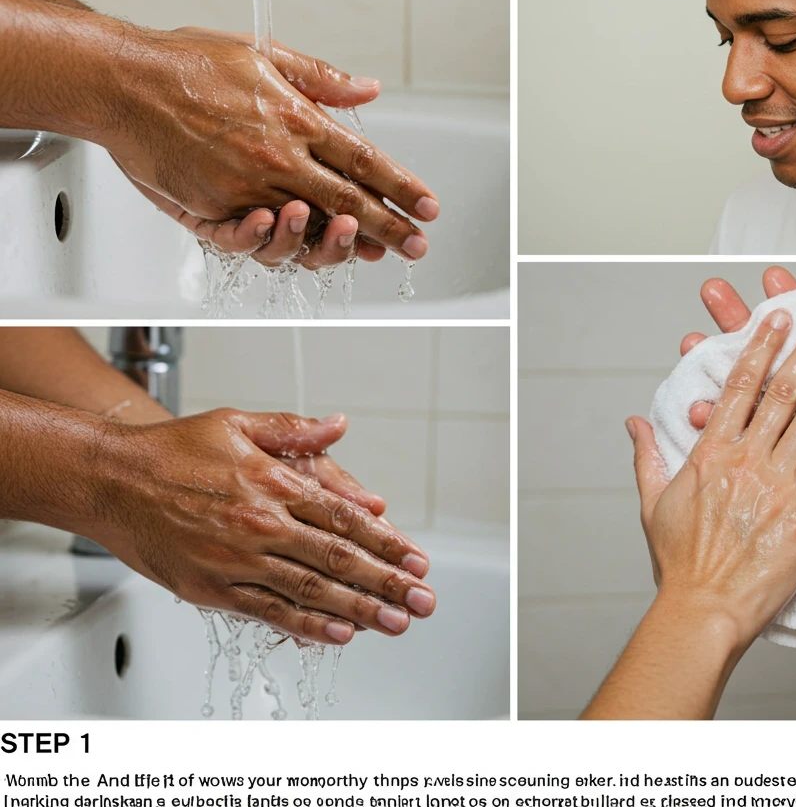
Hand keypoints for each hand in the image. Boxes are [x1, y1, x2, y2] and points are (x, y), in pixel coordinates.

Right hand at [85, 410, 434, 643]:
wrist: (111, 479)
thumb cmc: (174, 450)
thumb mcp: (239, 423)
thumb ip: (295, 430)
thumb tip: (339, 425)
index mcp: (274, 482)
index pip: (345, 516)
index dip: (386, 541)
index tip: (416, 558)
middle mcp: (261, 523)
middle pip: (337, 557)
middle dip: (387, 581)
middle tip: (422, 600)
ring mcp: (236, 559)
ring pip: (310, 589)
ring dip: (359, 609)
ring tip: (395, 622)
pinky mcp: (210, 587)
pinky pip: (266, 611)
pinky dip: (305, 625)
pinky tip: (337, 635)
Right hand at [103, 26, 437, 259]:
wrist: (120, 80)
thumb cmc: (187, 63)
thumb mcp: (263, 53)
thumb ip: (321, 78)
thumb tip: (370, 88)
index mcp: (296, 119)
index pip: (365, 161)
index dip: (402, 187)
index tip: (428, 206)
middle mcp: (277, 158)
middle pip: (348, 203)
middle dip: (390, 228)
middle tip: (417, 246)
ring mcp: (245, 187)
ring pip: (308, 229)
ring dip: (343, 244)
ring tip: (370, 249)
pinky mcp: (212, 208)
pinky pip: (255, 239)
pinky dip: (279, 245)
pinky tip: (302, 243)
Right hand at [629, 310, 795, 650]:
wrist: (704, 611)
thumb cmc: (681, 562)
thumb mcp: (653, 502)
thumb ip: (648, 456)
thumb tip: (635, 424)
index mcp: (715, 454)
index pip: (743, 387)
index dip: (763, 348)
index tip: (777, 319)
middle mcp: (752, 464)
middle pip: (788, 396)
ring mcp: (784, 491)